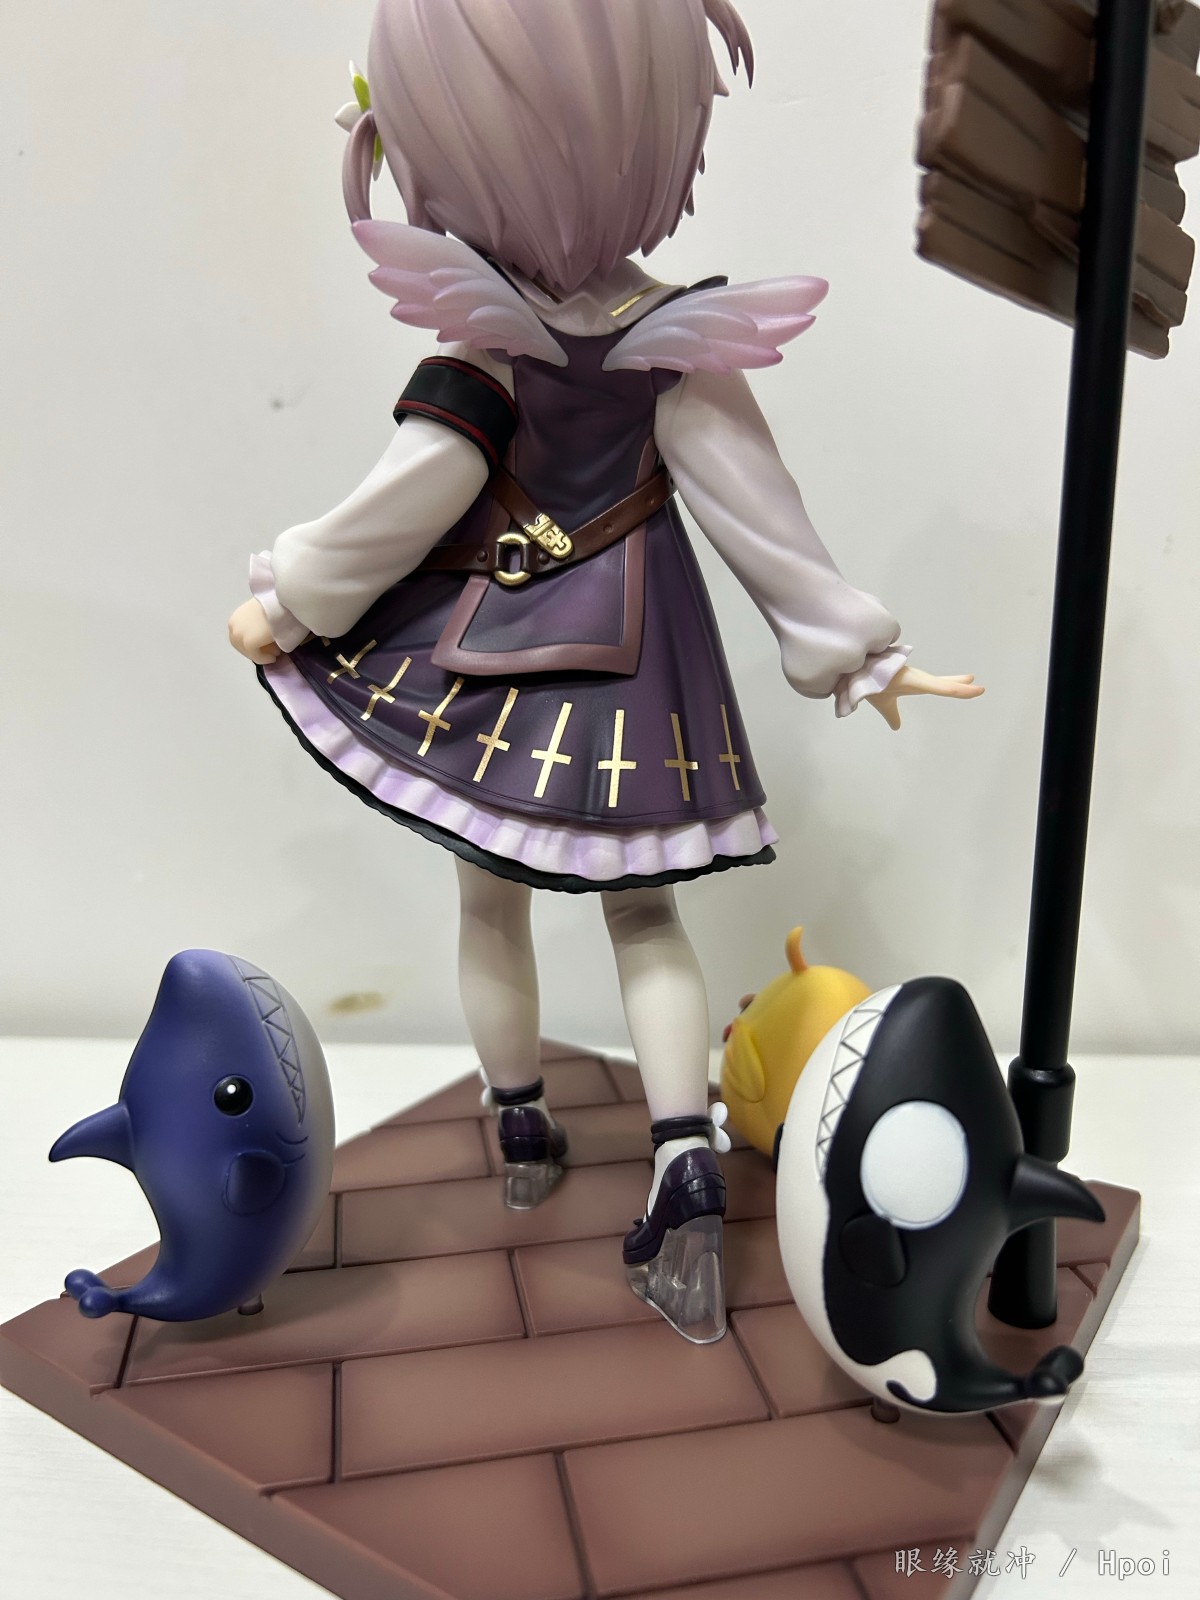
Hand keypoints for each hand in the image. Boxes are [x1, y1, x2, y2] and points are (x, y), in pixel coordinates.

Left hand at [227, 599, 279, 663]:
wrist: (283, 602)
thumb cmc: (276, 605)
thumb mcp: (260, 613)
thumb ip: (255, 624)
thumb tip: (261, 638)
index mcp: (235, 618)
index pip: (238, 638)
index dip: (251, 645)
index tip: (265, 647)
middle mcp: (233, 626)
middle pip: (241, 647)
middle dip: (255, 651)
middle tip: (271, 652)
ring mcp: (239, 634)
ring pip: (248, 652)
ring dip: (261, 655)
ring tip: (275, 653)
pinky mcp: (248, 642)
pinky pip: (256, 657)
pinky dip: (265, 659)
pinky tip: (274, 657)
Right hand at [867, 665, 983, 730]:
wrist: (855, 673)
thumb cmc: (867, 683)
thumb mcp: (884, 704)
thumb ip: (892, 715)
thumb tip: (897, 727)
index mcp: (912, 684)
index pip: (937, 686)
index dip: (952, 685)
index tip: (968, 682)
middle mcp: (918, 679)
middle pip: (944, 684)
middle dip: (960, 686)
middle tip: (978, 686)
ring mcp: (918, 679)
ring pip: (944, 686)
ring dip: (961, 689)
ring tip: (979, 690)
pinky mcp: (916, 679)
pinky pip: (938, 686)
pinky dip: (952, 688)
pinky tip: (965, 688)